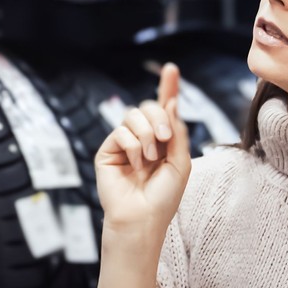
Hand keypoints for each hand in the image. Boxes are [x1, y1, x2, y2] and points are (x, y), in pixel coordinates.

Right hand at [95, 63, 191, 235]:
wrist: (142, 219)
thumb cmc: (163, 197)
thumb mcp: (180, 162)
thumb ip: (177, 132)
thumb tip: (171, 102)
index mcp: (163, 141)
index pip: (165, 109)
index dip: (168, 88)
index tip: (171, 68)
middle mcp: (143, 139)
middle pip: (149, 107)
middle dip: (160, 117)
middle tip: (165, 139)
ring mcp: (124, 144)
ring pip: (133, 115)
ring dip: (147, 134)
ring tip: (149, 158)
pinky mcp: (108, 151)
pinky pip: (120, 131)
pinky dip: (132, 146)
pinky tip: (135, 165)